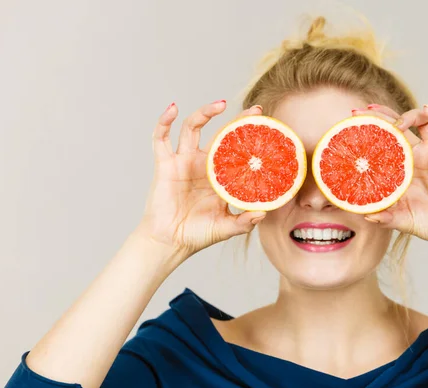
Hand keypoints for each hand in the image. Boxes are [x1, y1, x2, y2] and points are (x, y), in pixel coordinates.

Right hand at [135, 101, 266, 256]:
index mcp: (219, 176)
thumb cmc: (197, 234)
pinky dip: (164, 122)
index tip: (265, 125)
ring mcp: (183, 161)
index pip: (236, 149)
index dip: (249, 137)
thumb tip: (263, 213)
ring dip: (204, 112)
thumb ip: (244, 222)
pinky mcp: (165, 164)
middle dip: (235, 119)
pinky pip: (161, 138)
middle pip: (219, 132)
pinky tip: (172, 109)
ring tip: (219, 105)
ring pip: (192, 128)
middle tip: (253, 110)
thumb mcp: (226, 228)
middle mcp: (202, 164)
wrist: (170, 243)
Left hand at [352, 104, 427, 244]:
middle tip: (365, 111)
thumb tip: (364, 215)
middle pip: (401, 125)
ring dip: (410, 114)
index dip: (373, 128)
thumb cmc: (426, 223)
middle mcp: (418, 155)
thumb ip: (382, 217)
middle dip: (384, 114)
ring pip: (424, 120)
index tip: (354, 120)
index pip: (386, 138)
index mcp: (403, 166)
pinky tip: (427, 110)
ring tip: (398, 122)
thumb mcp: (398, 219)